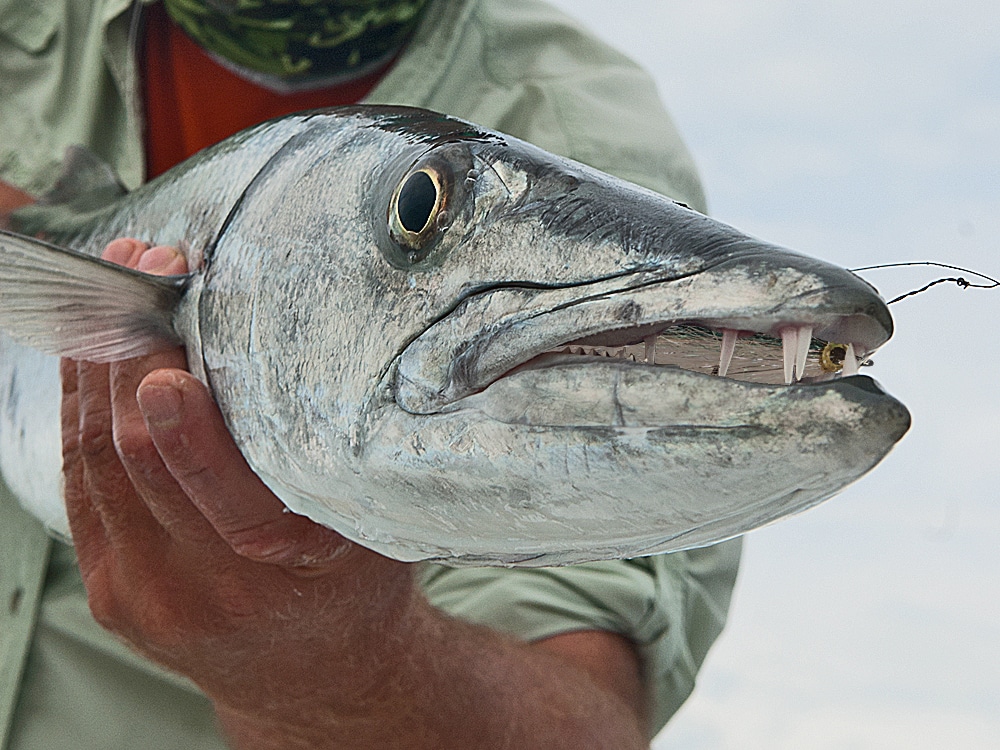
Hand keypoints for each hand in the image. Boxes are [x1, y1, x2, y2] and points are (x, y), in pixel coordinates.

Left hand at [62, 240, 646, 748]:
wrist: (316, 671)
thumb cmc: (352, 582)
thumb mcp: (375, 520)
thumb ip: (351, 457)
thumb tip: (347, 350)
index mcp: (287, 564)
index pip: (218, 483)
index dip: (183, 408)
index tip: (171, 329)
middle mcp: (209, 586)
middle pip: (135, 459)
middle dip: (129, 354)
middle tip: (143, 273)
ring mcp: (148, 593)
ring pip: (92, 463)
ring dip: (95, 371)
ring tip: (114, 301)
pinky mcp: (111, 590)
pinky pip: (78, 485)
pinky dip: (80, 413)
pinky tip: (93, 363)